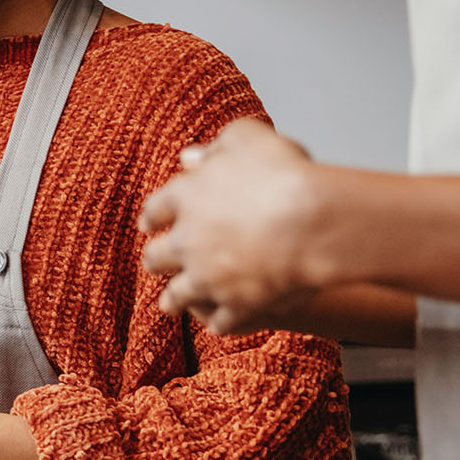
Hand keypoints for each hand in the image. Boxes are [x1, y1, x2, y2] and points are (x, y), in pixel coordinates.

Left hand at [140, 119, 333, 334]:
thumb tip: (190, 157)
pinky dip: (218, 320)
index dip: (152, 217)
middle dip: (155, 260)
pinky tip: (218, 320)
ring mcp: (207, 278)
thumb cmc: (284, 175)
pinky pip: (218, 321)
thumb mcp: (247, 138)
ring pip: (177, 296)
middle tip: (155, 262)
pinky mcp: (234, 306)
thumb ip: (216, 147)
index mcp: (185, 198)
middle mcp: (186, 242)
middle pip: (156, 257)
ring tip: (172, 303)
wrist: (311, 222)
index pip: (155, 209)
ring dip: (174, 299)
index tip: (149, 224)